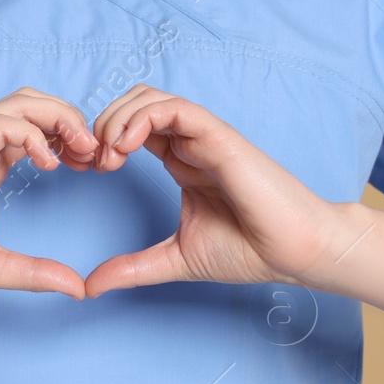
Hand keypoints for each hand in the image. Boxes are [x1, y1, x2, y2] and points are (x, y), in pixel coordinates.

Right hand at [0, 88, 100, 299]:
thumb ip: (35, 273)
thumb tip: (77, 288)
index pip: (37, 130)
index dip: (70, 140)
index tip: (91, 166)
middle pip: (34, 103)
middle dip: (72, 119)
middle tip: (94, 152)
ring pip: (22, 102)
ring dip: (60, 117)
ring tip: (80, 149)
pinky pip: (3, 123)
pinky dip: (33, 134)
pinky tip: (48, 163)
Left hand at [82, 84, 338, 296]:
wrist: (294, 253)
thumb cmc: (249, 251)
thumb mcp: (174, 260)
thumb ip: (133, 268)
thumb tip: (91, 286)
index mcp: (180, 161)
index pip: (131, 128)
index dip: (102, 140)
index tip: (88, 171)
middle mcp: (190, 143)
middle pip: (134, 103)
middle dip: (102, 124)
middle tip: (94, 162)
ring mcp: (204, 137)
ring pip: (150, 97)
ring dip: (118, 118)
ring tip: (108, 154)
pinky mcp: (219, 137)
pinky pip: (175, 108)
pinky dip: (143, 118)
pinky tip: (126, 146)